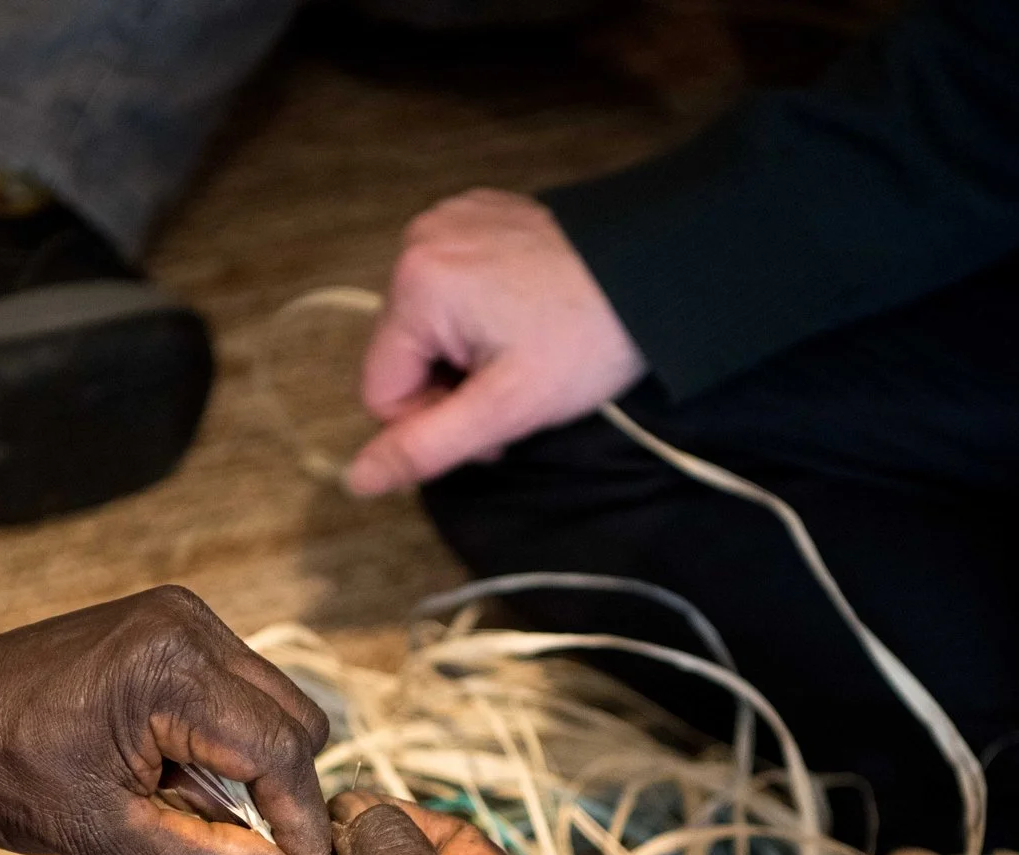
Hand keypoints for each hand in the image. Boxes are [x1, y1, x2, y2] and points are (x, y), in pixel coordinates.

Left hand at [0, 587, 333, 854]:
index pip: (280, 750)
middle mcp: (190, 627)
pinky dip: (227, 739)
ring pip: (274, 705)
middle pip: (295, 721)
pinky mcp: (174, 625)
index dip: (302, 819)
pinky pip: (238, 690)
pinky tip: (175, 768)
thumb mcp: (106, 836)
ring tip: (185, 801)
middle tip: (247, 848)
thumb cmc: (1, 775)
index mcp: (170, 671)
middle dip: (282, 792)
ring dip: (253, 767)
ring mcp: (185, 617)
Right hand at [346, 190, 646, 496]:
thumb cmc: (590, 340)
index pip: (381, 391)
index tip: (494, 420)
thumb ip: (427, 446)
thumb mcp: (506, 408)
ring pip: (427, 324)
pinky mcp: (477, 212)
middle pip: (403, 353)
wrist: (661, 271)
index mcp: (416, 285)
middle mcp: (418, 239)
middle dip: (452, 384)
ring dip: (466, 352)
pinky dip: (480, 311)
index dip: (433, 421)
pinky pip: (452, 285)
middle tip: (517, 389)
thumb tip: (357, 479)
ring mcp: (448, 218)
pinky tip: (525, 314)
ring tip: (525, 350)